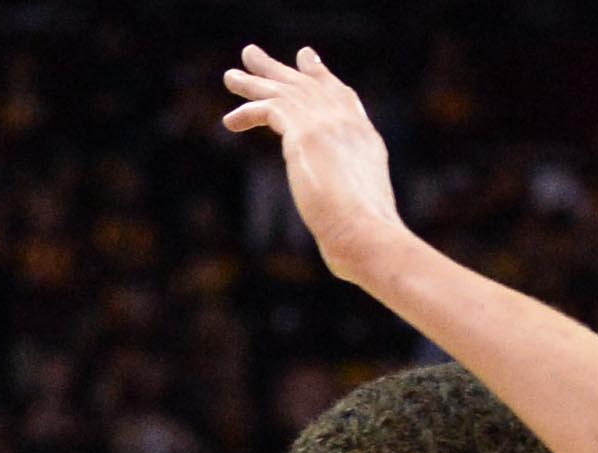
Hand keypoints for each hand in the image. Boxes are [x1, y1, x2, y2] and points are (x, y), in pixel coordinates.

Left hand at [221, 45, 406, 284]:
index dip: (322, 78)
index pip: (342, 97)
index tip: (307, 61)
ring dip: (255, 82)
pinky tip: (230, 122)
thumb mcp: (361, 217)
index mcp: (364, 139)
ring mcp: (329, 125)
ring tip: (231, 75)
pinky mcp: (306, 134)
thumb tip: (347, 251)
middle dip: (282, 70)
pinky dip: (248, 112)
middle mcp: (348, 124)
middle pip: (311, 85)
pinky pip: (270, 109)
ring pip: (287, 91)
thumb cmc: (367, 242)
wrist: (367, 235)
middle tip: (255, 56)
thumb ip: (348, 212)